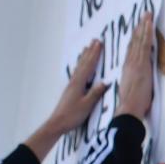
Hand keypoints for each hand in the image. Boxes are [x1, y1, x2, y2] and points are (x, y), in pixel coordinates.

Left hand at [26, 39, 106, 159]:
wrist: (57, 123)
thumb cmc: (72, 115)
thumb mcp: (87, 105)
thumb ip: (96, 93)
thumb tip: (106, 81)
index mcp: (79, 83)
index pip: (89, 65)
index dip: (95, 54)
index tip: (100, 43)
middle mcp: (74, 81)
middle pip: (83, 63)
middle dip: (90, 52)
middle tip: (95, 40)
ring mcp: (71, 85)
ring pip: (79, 67)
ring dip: (84, 57)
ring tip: (87, 48)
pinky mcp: (70, 90)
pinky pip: (77, 73)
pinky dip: (80, 66)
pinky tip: (80, 66)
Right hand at [115, 12, 156, 121]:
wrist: (128, 108)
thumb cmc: (130, 104)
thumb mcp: (132, 90)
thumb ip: (135, 82)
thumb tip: (141, 82)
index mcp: (128, 68)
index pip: (132, 50)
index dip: (135, 38)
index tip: (138, 29)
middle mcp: (130, 63)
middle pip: (135, 41)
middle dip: (140, 27)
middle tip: (144, 15)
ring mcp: (135, 62)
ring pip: (139, 40)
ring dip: (144, 26)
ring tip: (147, 15)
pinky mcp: (140, 64)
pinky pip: (143, 44)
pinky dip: (145, 33)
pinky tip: (148, 24)